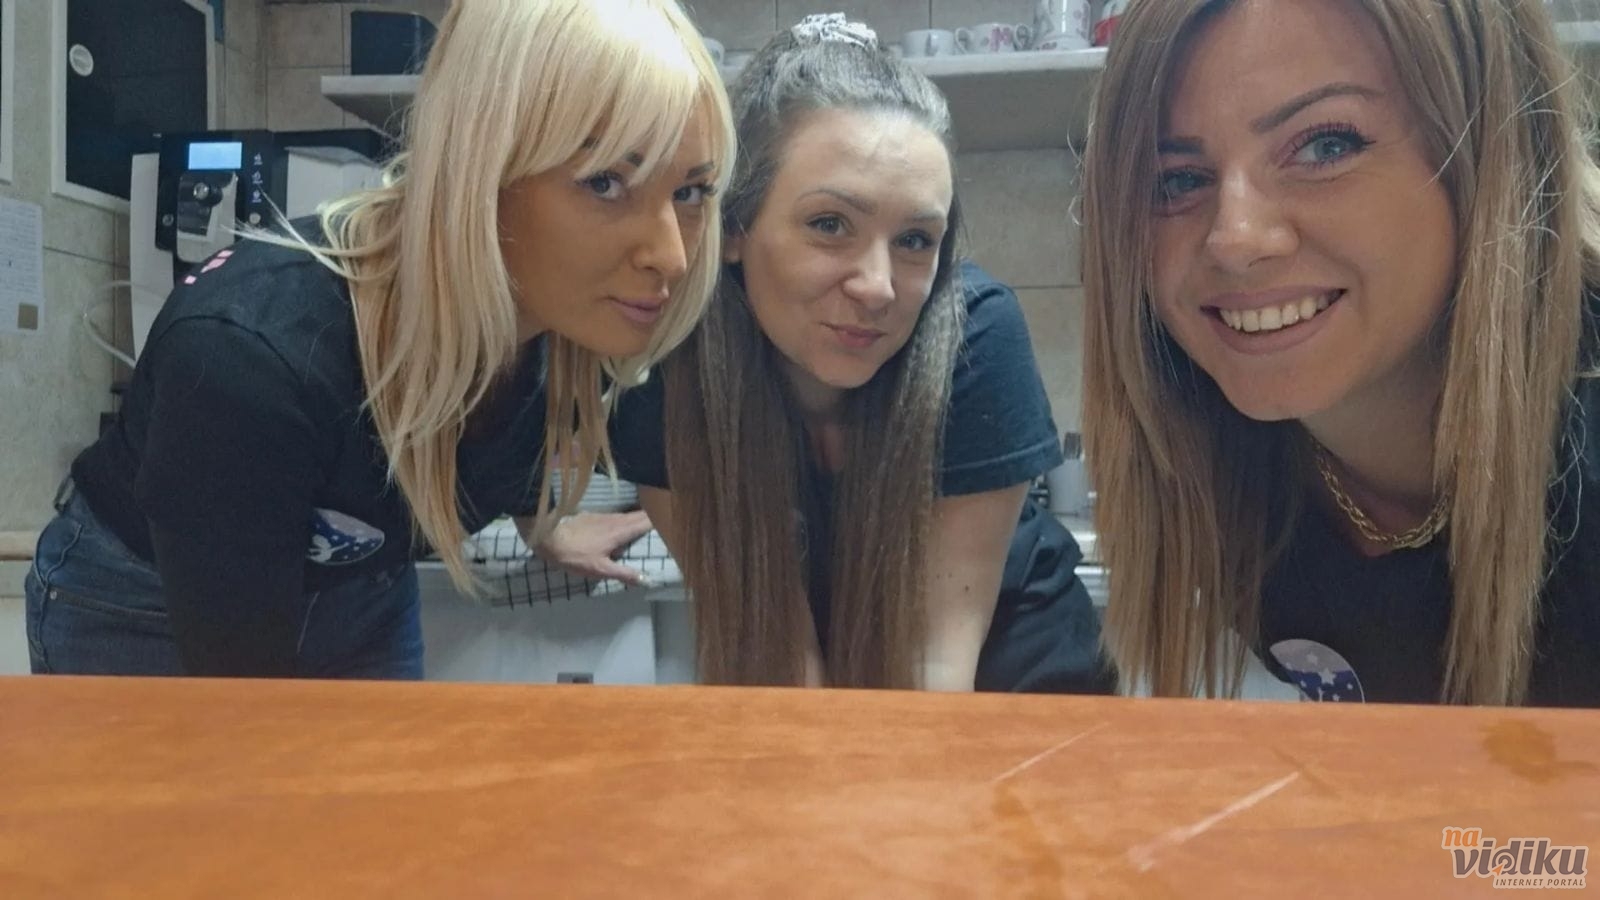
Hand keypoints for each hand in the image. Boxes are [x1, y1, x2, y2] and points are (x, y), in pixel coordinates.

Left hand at [529, 510, 653, 585]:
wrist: (549, 537)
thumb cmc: (576, 555)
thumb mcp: (600, 569)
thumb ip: (623, 573)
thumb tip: (646, 579)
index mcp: (620, 531)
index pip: (646, 521)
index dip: (660, 521)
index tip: (671, 524)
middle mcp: (616, 519)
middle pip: (640, 515)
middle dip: (653, 518)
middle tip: (665, 524)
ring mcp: (604, 515)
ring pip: (628, 514)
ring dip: (639, 518)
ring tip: (647, 526)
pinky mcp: (594, 515)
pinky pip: (616, 516)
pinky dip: (625, 519)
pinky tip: (621, 527)